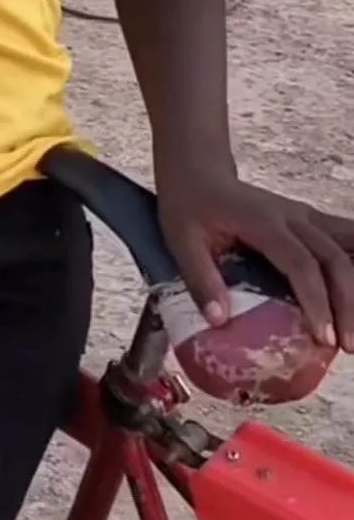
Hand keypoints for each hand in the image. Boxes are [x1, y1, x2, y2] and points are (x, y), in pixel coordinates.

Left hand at [158, 171, 353, 353]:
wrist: (200, 173)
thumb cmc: (189, 207)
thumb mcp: (182, 241)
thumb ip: (201, 279)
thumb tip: (219, 321)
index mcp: (262, 222)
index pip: (300, 263)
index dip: (315, 300)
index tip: (322, 336)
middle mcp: (293, 217)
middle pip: (334, 258)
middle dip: (346, 303)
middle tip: (346, 346)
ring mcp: (306, 216)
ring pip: (347, 247)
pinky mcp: (311, 221)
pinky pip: (345, 239)